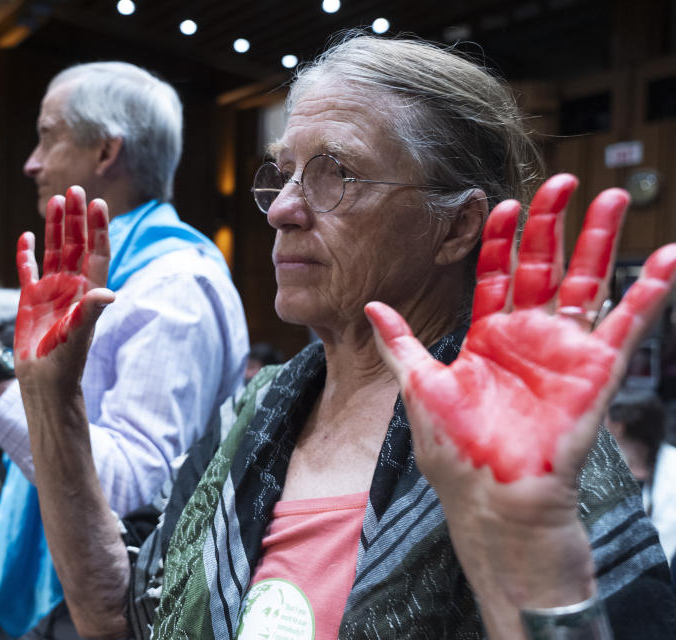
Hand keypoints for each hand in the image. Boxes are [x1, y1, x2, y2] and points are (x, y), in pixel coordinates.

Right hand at [14, 186, 113, 393]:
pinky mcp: (31, 299)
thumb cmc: (65, 363)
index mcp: (87, 292)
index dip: (99, 228)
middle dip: (76, 217)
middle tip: (74, 189)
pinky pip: (28, 269)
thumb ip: (90, 311)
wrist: (44, 383)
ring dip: (56, 227)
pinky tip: (26, 235)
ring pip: (55, 250)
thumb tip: (108, 292)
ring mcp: (51, 291)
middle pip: (76, 244)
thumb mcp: (77, 335)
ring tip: (56, 200)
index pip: (96, 253)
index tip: (98, 202)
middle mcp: (72, 287)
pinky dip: (27, 252)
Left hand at [366, 174, 675, 612]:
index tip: (506, 203)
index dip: (503, 238)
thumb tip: (371, 306)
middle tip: (564, 181)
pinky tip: (665, 259)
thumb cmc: (455, 449)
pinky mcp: (595, 371)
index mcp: (488, 336)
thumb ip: (402, 343)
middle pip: (545, 266)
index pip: (498, 273)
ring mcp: (564, 351)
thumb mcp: (420, 386)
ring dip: (601, 242)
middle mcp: (528, 336)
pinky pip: (626, 324)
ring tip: (613, 199)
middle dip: (553, 223)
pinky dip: (647, 292)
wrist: (492, 496)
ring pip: (587, 282)